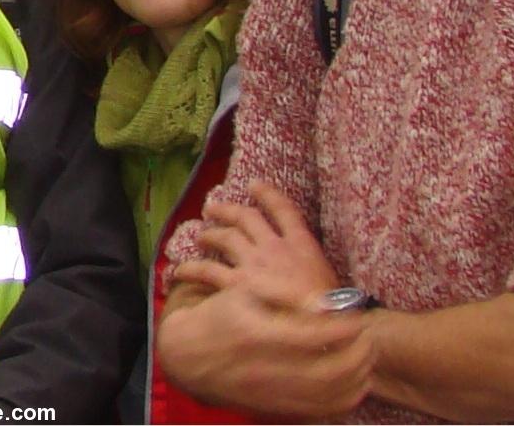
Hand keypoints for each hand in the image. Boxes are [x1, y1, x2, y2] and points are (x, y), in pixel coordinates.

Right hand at [156, 283, 373, 419]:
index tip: (357, 314)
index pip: (316, 334)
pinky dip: (345, 399)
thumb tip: (327, 303)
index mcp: (260, 334)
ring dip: (358, 377)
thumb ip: (285, 293)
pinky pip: (321, 412)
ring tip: (366, 357)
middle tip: (368, 336)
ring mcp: (273, 393)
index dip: (345, 325)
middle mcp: (268, 368)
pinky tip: (354, 382)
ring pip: (330, 395)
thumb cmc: (218, 316)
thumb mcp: (243, 290)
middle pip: (330, 370)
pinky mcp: (276, 408)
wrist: (188, 356)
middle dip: (359, 353)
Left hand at [175, 181, 338, 309]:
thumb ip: (312, 268)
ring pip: (225, 238)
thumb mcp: (331, 281)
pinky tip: (180, 271)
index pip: (284, 210)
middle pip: (246, 218)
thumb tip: (303, 269)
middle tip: (212, 208)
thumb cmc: (333, 313)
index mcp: (303, 245)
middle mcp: (275, 247)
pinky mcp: (237, 285)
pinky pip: (208, 271)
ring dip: (210, 235)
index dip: (267, 194)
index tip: (254, 184)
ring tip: (200, 236)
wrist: (322, 329)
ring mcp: (254, 264)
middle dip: (228, 210)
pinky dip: (192, 269)